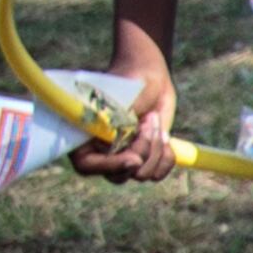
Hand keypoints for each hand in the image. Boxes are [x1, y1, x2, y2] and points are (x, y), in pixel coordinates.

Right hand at [69, 67, 179, 181]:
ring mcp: (124, 156)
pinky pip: (158, 173)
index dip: (110, 167)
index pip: (86, 165)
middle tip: (148, 122)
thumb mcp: (122, 99)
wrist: (150, 76)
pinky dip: (167, 157)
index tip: (134, 158)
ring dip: (156, 148)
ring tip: (153, 119)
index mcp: (85, 135)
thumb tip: (116, 138)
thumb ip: (116, 120)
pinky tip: (165, 136)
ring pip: (142, 174)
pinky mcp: (146, 158)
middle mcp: (102, 151)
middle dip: (141, 151)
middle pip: (119, 176)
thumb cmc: (129, 81)